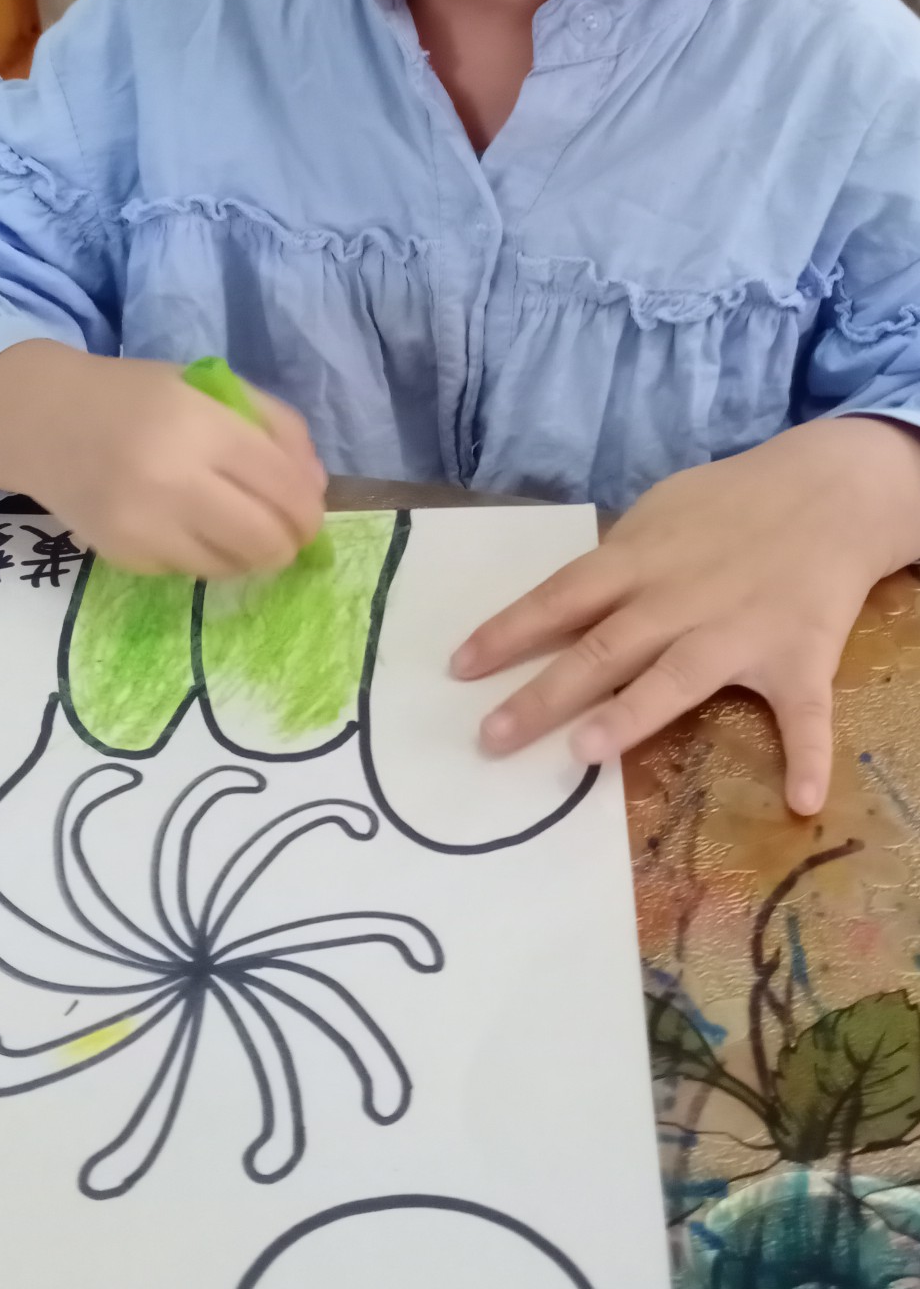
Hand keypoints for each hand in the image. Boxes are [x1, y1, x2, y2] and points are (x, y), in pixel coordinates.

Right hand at [0, 342, 326, 577]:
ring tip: (240, 529)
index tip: (311, 514)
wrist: (44, 422)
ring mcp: (144, 526)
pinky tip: (192, 529)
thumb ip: (275, 426)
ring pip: (231, 566)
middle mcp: (171, 481)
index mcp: (199, 427)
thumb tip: (316, 487)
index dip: (309, 510)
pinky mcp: (124, 557)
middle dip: (288, 543)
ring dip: (250, 555)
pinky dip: (206, 558)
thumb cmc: (136, 398)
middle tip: (288, 534)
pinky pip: (190, 572)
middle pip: (263, 540)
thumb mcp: (210, 387)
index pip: (281, 487)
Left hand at [452, 419, 919, 815]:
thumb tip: (570, 599)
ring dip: (633, 714)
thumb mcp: (663, 512)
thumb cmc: (733, 503)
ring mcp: (738, 630)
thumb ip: (618, 561)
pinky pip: (805, 713)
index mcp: (639, 561)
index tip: (460, 668)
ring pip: (677, 677)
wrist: (829, 489)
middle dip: (543, 695)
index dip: (507, 633)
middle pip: (601, 650)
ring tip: (587, 753)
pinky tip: (801, 799)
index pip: (559, 598)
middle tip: (490, 739)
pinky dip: (808, 754)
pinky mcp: (800, 657)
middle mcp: (678, 599)